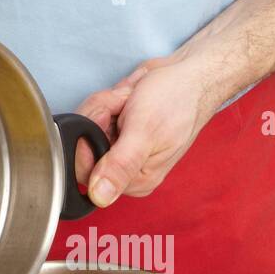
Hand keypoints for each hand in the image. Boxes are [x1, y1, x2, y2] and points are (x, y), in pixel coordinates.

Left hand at [73, 54, 216, 205]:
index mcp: (137, 180)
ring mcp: (121, 149)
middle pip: (84, 148)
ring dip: (105, 105)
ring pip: (87, 128)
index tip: (107, 116)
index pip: (87, 172)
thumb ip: (120, 166)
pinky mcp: (118, 132)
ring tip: (130, 100)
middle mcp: (127, 170)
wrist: (190, 76)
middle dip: (99, 116)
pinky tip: (127, 97)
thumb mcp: (145, 132)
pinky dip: (107, 100)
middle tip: (124, 105)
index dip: (89, 139)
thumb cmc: (177, 100)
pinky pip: (95, 115)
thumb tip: (100, 197)